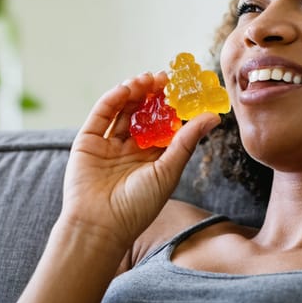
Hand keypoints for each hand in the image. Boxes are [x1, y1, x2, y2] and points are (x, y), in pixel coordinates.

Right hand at [61, 72, 219, 248]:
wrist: (100, 225)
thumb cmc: (138, 206)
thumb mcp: (168, 170)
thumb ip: (187, 140)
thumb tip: (213, 117)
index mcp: (153, 157)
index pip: (166, 124)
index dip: (174, 106)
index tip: (186, 88)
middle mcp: (131, 149)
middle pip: (144, 113)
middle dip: (154, 94)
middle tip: (165, 78)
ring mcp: (109, 144)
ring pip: (123, 110)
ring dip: (135, 92)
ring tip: (148, 78)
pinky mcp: (88, 141)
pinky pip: (101, 115)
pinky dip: (112, 99)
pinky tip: (126, 88)